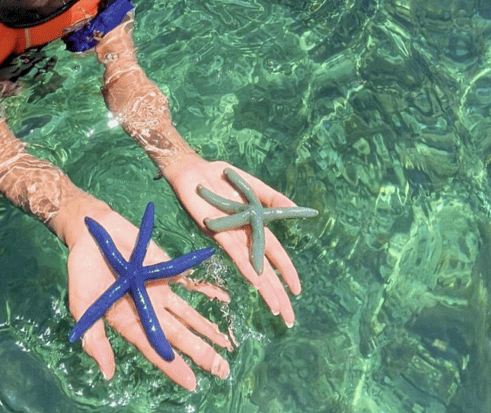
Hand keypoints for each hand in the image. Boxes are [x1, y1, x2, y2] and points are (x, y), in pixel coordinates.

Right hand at [65, 207, 231, 389]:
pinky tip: (224, 300)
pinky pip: (191, 284)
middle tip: (222, 371)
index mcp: (129, 323)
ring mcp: (160, 291)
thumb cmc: (83, 271)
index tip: (192, 383)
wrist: (92, 234)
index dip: (173, 367)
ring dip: (207, 330)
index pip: (156, 349)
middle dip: (200, 354)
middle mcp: (148, 311)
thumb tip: (108, 373)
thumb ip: (95, 338)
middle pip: (178, 336)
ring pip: (188, 315)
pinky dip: (208, 291)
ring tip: (226, 346)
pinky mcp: (166, 271)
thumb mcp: (83, 306)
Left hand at [164, 157, 305, 326]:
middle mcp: (244, 237)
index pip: (275, 255)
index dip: (286, 273)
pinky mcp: (216, 231)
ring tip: (276, 309)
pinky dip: (247, 266)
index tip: (297, 292)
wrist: (193, 171)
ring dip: (265, 289)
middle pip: (265, 270)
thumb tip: (298, 207)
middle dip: (277, 294)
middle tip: (289, 318)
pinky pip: (235, 252)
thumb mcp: (253, 186)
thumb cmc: (221, 178)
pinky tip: (256, 281)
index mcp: (254, 227)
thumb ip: (273, 197)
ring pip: (252, 268)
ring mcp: (231, 236)